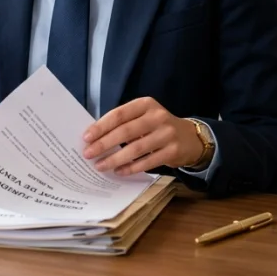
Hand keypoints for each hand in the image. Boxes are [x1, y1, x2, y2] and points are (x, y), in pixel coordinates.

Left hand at [81, 97, 203, 175]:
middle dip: (104, 144)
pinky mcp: (173, 151)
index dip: (101, 126)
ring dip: (115, 158)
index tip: (86, 137)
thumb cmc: (157, 127)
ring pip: (136, 148)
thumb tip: (94, 137)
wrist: (190, 138)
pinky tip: (119, 171)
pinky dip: (131, 168)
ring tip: (100, 166)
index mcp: (145, 104)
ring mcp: (167, 134)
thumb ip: (123, 123)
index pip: (119, 114)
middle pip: (125, 131)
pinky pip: (148, 162)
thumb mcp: (143, 117)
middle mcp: (157, 116)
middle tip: (88, 154)